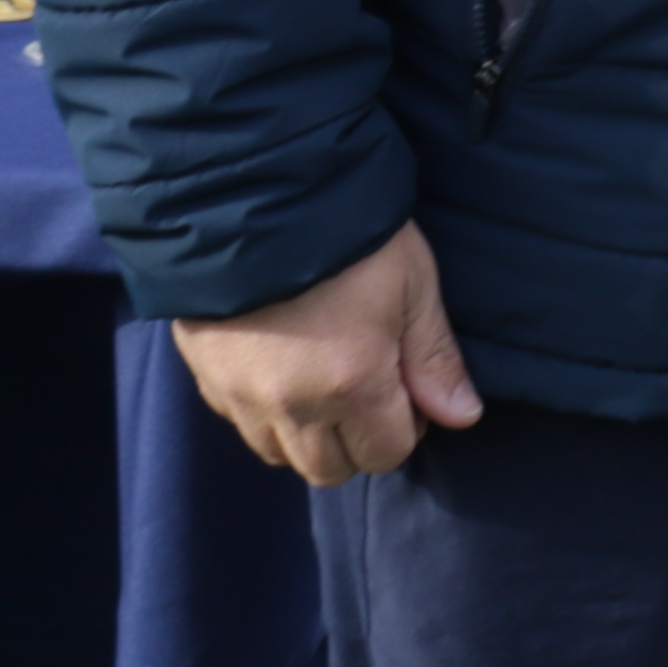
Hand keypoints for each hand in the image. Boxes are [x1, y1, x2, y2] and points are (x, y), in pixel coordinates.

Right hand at [172, 220, 483, 483]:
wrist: (256, 196)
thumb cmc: (351, 237)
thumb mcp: (412, 287)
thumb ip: (434, 359)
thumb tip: (461, 417)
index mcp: (350, 386)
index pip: (385, 454)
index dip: (406, 426)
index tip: (408, 385)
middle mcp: (289, 406)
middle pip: (329, 469)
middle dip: (358, 441)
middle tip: (371, 386)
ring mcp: (239, 396)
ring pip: (279, 455)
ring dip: (309, 434)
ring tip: (326, 378)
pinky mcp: (206, 378)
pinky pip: (240, 423)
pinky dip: (265, 413)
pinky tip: (283, 368)